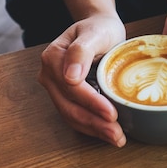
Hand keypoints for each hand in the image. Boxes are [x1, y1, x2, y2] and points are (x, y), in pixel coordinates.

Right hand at [38, 13, 126, 146]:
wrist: (100, 29)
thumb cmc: (100, 29)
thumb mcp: (95, 32)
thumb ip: (81, 51)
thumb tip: (69, 76)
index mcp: (53, 58)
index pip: (72, 87)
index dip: (92, 103)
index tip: (111, 113)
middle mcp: (49, 75)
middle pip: (70, 106)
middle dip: (94, 123)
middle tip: (117, 135)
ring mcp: (55, 89)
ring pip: (71, 116)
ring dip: (94, 130)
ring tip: (116, 139)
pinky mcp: (65, 97)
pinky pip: (75, 116)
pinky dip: (92, 128)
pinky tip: (108, 134)